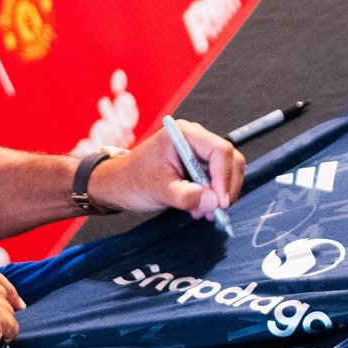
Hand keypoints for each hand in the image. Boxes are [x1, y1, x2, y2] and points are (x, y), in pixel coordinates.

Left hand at [88, 120, 244, 217]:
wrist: (118, 185)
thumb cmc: (132, 181)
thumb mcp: (158, 189)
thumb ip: (185, 195)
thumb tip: (213, 201)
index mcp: (185, 134)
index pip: (220, 151)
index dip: (224, 177)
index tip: (220, 202)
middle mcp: (195, 139)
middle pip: (229, 160)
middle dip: (225, 187)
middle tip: (216, 211)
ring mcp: (198, 153)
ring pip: (226, 172)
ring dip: (220, 194)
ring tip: (204, 213)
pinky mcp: (198, 167)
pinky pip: (217, 181)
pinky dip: (213, 197)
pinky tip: (200, 210)